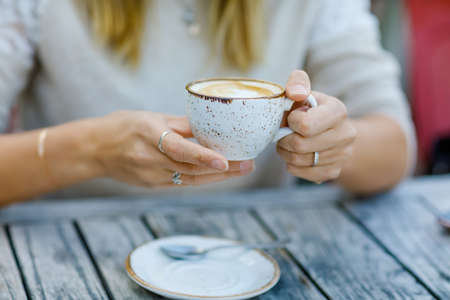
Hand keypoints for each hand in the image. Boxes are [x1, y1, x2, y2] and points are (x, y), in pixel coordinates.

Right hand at [89, 111, 253, 186]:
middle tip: (248, 164)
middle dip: (223, 169)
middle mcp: (150, 159)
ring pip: (191, 179)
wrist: (94, 150)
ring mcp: (151, 176)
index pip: (180, 149)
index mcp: (149, 136)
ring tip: (241, 169)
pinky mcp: (152, 185)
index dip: (203, 157)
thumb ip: (179, 124)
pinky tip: (218, 173)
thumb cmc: (122, 127)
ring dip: (217, 176)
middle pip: (192, 169)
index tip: (226, 161)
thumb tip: (207, 127)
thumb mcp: (150, 117)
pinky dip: (202, 178)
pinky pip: (182, 182)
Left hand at [277, 70, 356, 182]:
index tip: (292, 117)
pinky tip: (295, 155)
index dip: (291, 122)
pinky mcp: (334, 171)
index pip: (305, 125)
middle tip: (282, 134)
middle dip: (284, 139)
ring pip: (298, 161)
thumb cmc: (311, 110)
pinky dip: (292, 166)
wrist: (331, 131)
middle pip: (300, 145)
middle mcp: (346, 134)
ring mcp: (342, 155)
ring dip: (285, 152)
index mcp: (338, 111)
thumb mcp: (306, 92)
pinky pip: (302, 174)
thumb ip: (297, 83)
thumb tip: (295, 92)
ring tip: (287, 143)